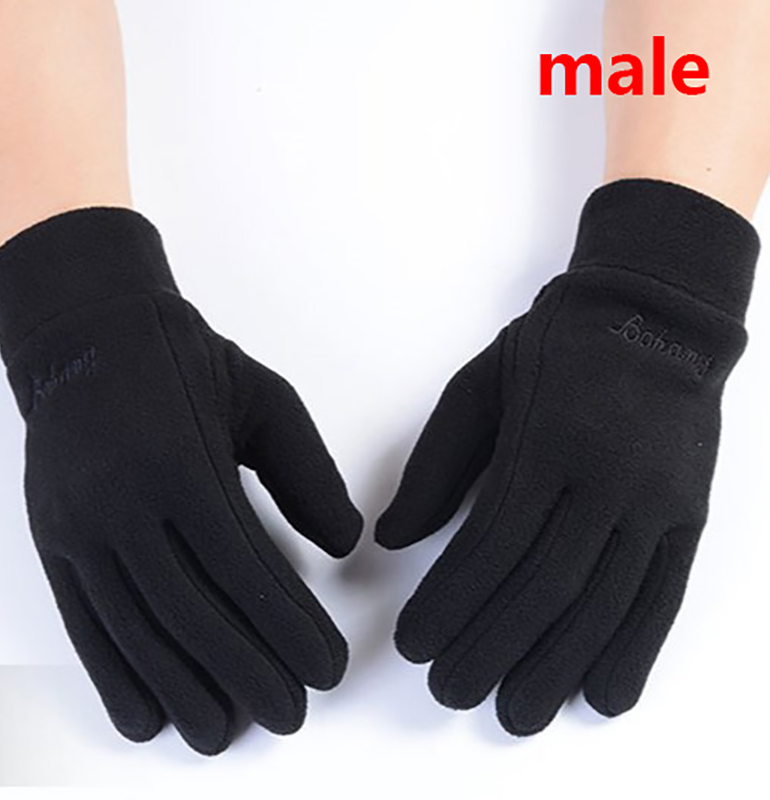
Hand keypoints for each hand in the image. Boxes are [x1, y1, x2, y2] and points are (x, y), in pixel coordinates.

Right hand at [0, 208, 361, 754]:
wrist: (89, 335)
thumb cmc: (187, 363)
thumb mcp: (265, 398)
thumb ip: (307, 472)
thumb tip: (345, 543)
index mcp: (182, 462)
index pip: (242, 565)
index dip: (286, 625)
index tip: (326, 666)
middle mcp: (122, 503)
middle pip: (189, 610)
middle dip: (244, 670)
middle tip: (289, 714)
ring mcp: (80, 527)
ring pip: (135, 628)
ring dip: (181, 688)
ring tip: (221, 734)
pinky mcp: (55, 542)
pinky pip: (83, 622)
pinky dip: (113, 676)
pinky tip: (144, 717)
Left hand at [377, 180, 757, 733]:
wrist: (650, 316)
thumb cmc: (549, 350)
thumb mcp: (476, 389)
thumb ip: (435, 466)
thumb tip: (390, 538)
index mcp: (544, 440)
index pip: (493, 541)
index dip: (452, 601)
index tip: (415, 644)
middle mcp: (606, 477)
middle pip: (547, 583)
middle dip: (494, 646)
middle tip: (452, 693)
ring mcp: (656, 500)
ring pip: (605, 600)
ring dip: (558, 664)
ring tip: (517, 714)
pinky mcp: (689, 516)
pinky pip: (664, 594)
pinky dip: (636, 649)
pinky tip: (605, 694)